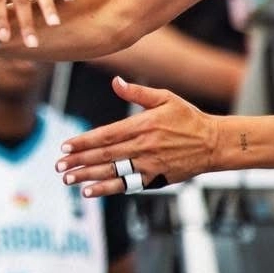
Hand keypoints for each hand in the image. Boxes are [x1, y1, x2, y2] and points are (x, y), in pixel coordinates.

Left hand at [54, 77, 218, 197]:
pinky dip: (107, 189)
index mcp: (142, 125)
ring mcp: (148, 164)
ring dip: (87, 176)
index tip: (65, 147)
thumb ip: (137, 92)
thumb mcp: (165, 98)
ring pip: (112, 172)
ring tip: (67, 179)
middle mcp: (143, 146)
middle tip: (59, 166)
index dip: (83, 142)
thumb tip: (115, 81)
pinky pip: (127, 186)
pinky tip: (89, 192)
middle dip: (79, 161)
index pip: (105, 135)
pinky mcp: (155, 178)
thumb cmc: (188, 118)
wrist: (214, 143)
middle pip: (104, 155)